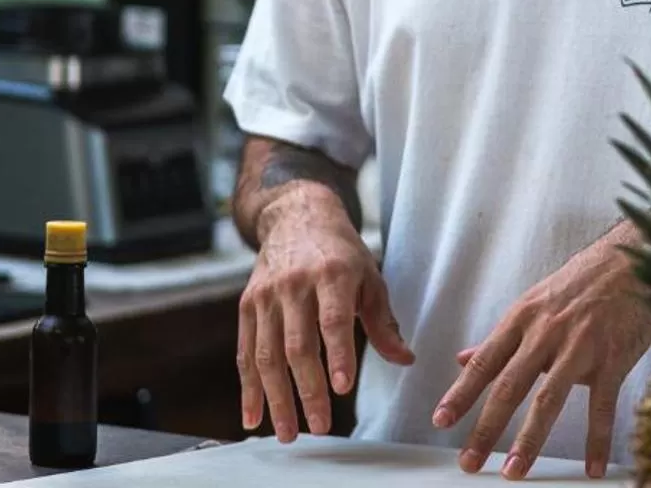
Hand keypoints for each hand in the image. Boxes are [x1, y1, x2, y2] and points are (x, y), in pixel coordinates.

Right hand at [237, 192, 415, 439]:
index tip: (343, 389)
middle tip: (319, 426)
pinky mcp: (247, 305)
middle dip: (308, 390)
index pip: (333, 320)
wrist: (297, 217)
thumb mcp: (370, 277)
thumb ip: (383, 322)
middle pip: (298, 345)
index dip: (338, 355)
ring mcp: (266, 296)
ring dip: (276, 399)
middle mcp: (294, 285)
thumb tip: (405, 360)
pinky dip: (249, 388)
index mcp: (332, 274)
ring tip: (288, 433)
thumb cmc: (341, 252)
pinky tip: (253, 416)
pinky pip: (245, 353)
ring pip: (267, 355)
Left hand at [431, 225, 650, 479]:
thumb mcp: (533, 305)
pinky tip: (593, 468)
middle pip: (510, 386)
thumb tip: (462, 359)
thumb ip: (500, 339)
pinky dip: (597, 440)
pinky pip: (602, 405)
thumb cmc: (579, 285)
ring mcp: (580, 346)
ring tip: (514, 471)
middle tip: (469, 461)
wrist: (631, 262)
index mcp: (523, 320)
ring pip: (549, 398)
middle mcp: (546, 333)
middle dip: (487, 427)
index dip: (461, 392)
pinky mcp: (613, 358)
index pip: (485, 361)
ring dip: (530, 439)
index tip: (441, 420)